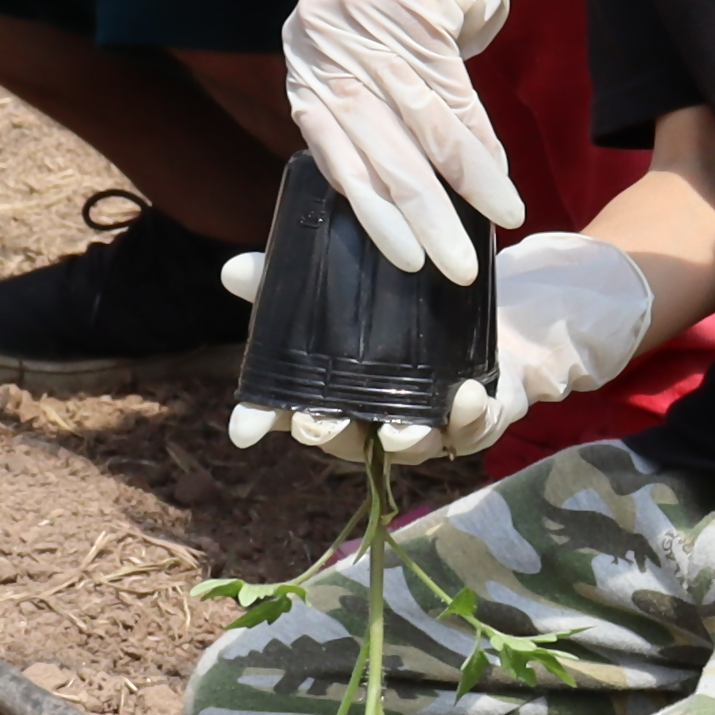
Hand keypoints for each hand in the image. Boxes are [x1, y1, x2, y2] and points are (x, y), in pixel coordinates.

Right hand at [227, 228, 659, 455]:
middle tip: (317, 422)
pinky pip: (472, 428)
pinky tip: (466, 394)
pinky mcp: (476, 417)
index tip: (244, 429)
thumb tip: (232, 271)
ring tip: (399, 429)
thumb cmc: (394, 310)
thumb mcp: (342, 284)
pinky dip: (469, 416)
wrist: (482, 307)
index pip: (287, 413)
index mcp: (334, 391)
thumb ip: (289, 282)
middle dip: (328, 435)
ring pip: (409, 444)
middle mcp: (375, 417)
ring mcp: (426, 423)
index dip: (263, 422)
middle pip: (343, 439)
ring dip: (403, 438)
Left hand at [284, 0, 658, 277]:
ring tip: (494, 225)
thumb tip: (398, 203)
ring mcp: (361, 21)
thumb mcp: (382, 61)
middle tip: (450, 266)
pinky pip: (450, 97)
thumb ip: (374, 120)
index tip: (408, 259)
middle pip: (374, 148)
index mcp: (308, 62)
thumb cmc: (420, 1)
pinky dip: (480, 147)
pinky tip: (500, 183)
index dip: (374, 211)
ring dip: (461, 188)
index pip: (336, 153)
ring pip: (417, 129)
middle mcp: (322, 42)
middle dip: (418, 215)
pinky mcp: (409, 6)